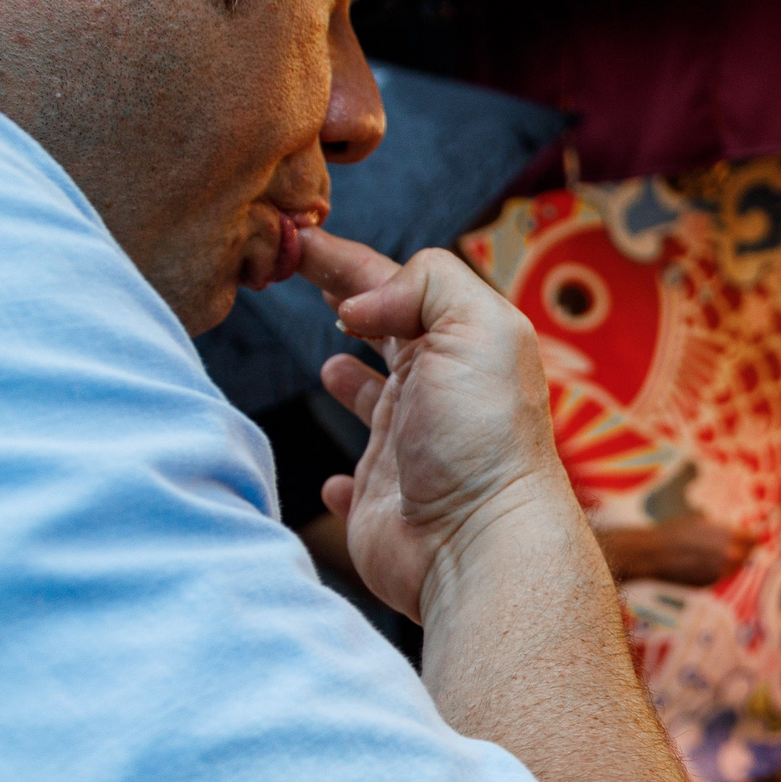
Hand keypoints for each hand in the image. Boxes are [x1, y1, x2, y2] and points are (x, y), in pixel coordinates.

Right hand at [303, 229, 570, 621]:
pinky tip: (336, 480)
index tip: (298, 238)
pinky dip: (342, 480)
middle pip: (387, 336)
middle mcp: (436, 397)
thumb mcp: (476, 326)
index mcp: (458, 349)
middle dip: (347, 303)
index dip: (348, 260)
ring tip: (330, 365)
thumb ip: (425, 284)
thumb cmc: (483, 436)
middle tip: (302, 279)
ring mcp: (409, 452)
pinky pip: (357, 487)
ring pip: (376, 406)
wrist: (480, 543)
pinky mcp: (381, 506)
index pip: (396, 286)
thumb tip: (359, 304)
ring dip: (353, 383)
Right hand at [596, 519, 751, 587]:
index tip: (752, 537)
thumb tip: (732, 529)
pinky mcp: (710, 584)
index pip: (754, 539)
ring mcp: (720, 572)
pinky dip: (716, 570)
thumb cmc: (673, 532)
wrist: (652, 554)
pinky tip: (701, 563)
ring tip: (715, 553)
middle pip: (748, 554)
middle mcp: (729, 555)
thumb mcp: (699, 520)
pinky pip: (720, 576)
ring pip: (735, 567)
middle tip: (737, 546)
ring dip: (731, 561)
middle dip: (744, 549)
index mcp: (729, 535)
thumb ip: (719, 527)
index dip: (752, 537)